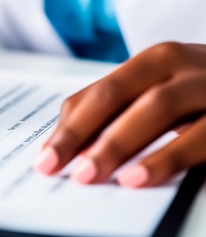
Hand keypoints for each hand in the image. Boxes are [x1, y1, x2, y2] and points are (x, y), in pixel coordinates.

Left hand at [34, 42, 205, 187]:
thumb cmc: (196, 87)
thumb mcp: (157, 87)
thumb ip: (115, 108)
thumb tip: (65, 141)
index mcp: (153, 59)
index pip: (100, 92)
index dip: (70, 126)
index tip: (45, 159)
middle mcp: (178, 65)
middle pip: (119, 95)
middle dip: (84, 133)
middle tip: (59, 169)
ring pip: (156, 109)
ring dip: (119, 143)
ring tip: (91, 174)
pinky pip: (199, 136)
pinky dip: (167, 157)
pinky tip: (141, 177)